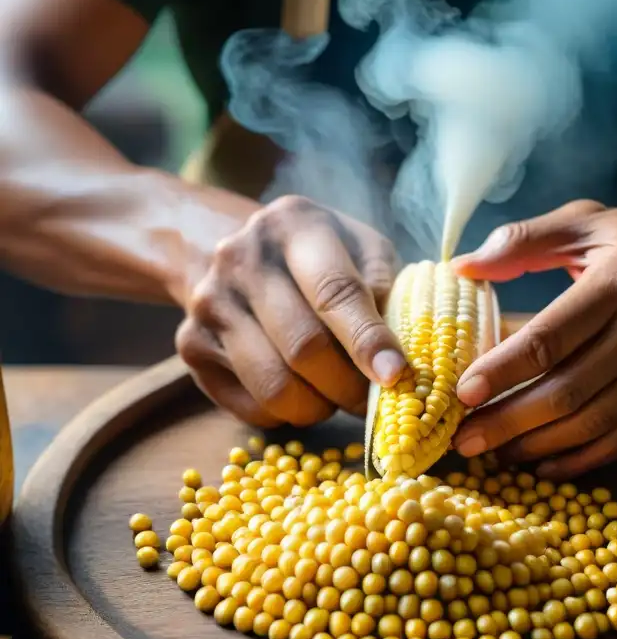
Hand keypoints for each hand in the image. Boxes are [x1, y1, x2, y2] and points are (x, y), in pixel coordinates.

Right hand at [175, 196, 406, 427]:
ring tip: (337, 394)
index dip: (368, 341)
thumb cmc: (317, 255)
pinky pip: (252, 405)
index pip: (336, 292)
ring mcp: (209, 302)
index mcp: (295, 225)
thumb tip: (402, 351)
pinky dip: (287, 413)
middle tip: (373, 397)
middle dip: (349, 386)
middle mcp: (243, 259)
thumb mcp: (360, 249)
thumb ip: (386, 288)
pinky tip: (301, 390)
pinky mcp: (190, 345)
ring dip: (320, 406)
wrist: (221, 245)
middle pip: (305, 347)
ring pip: (276, 386)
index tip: (396, 376)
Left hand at [450, 199, 616, 477]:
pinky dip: (583, 461)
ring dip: (538, 446)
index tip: (463, 393)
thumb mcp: (585, 222)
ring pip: (593, 424)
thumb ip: (523, 240)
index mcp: (615, 287)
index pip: (550, 339)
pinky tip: (544, 466)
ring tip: (494, 453)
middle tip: (464, 440)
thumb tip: (462, 268)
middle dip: (509, 422)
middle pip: (567, 393)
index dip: (503, 370)